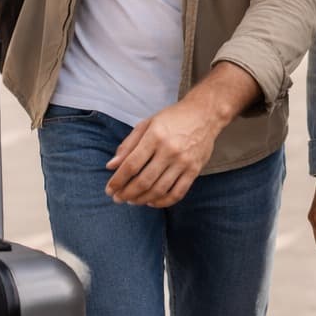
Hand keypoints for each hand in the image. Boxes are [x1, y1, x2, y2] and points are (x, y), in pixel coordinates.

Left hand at [105, 99, 221, 207]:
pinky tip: (152, 201)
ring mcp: (184, 161)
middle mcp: (170, 150)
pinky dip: (162, 202)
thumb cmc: (173, 118)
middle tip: (117, 198)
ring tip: (132, 201)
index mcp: (155, 136)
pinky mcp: (195, 170)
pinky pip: (178, 193)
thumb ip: (128, 145)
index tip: (109, 189)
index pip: (131, 165)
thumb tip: (111, 166)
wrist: (205, 114)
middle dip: (126, 194)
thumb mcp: (147, 124)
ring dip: (141, 200)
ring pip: (159, 190)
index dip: (117, 180)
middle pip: (144, 181)